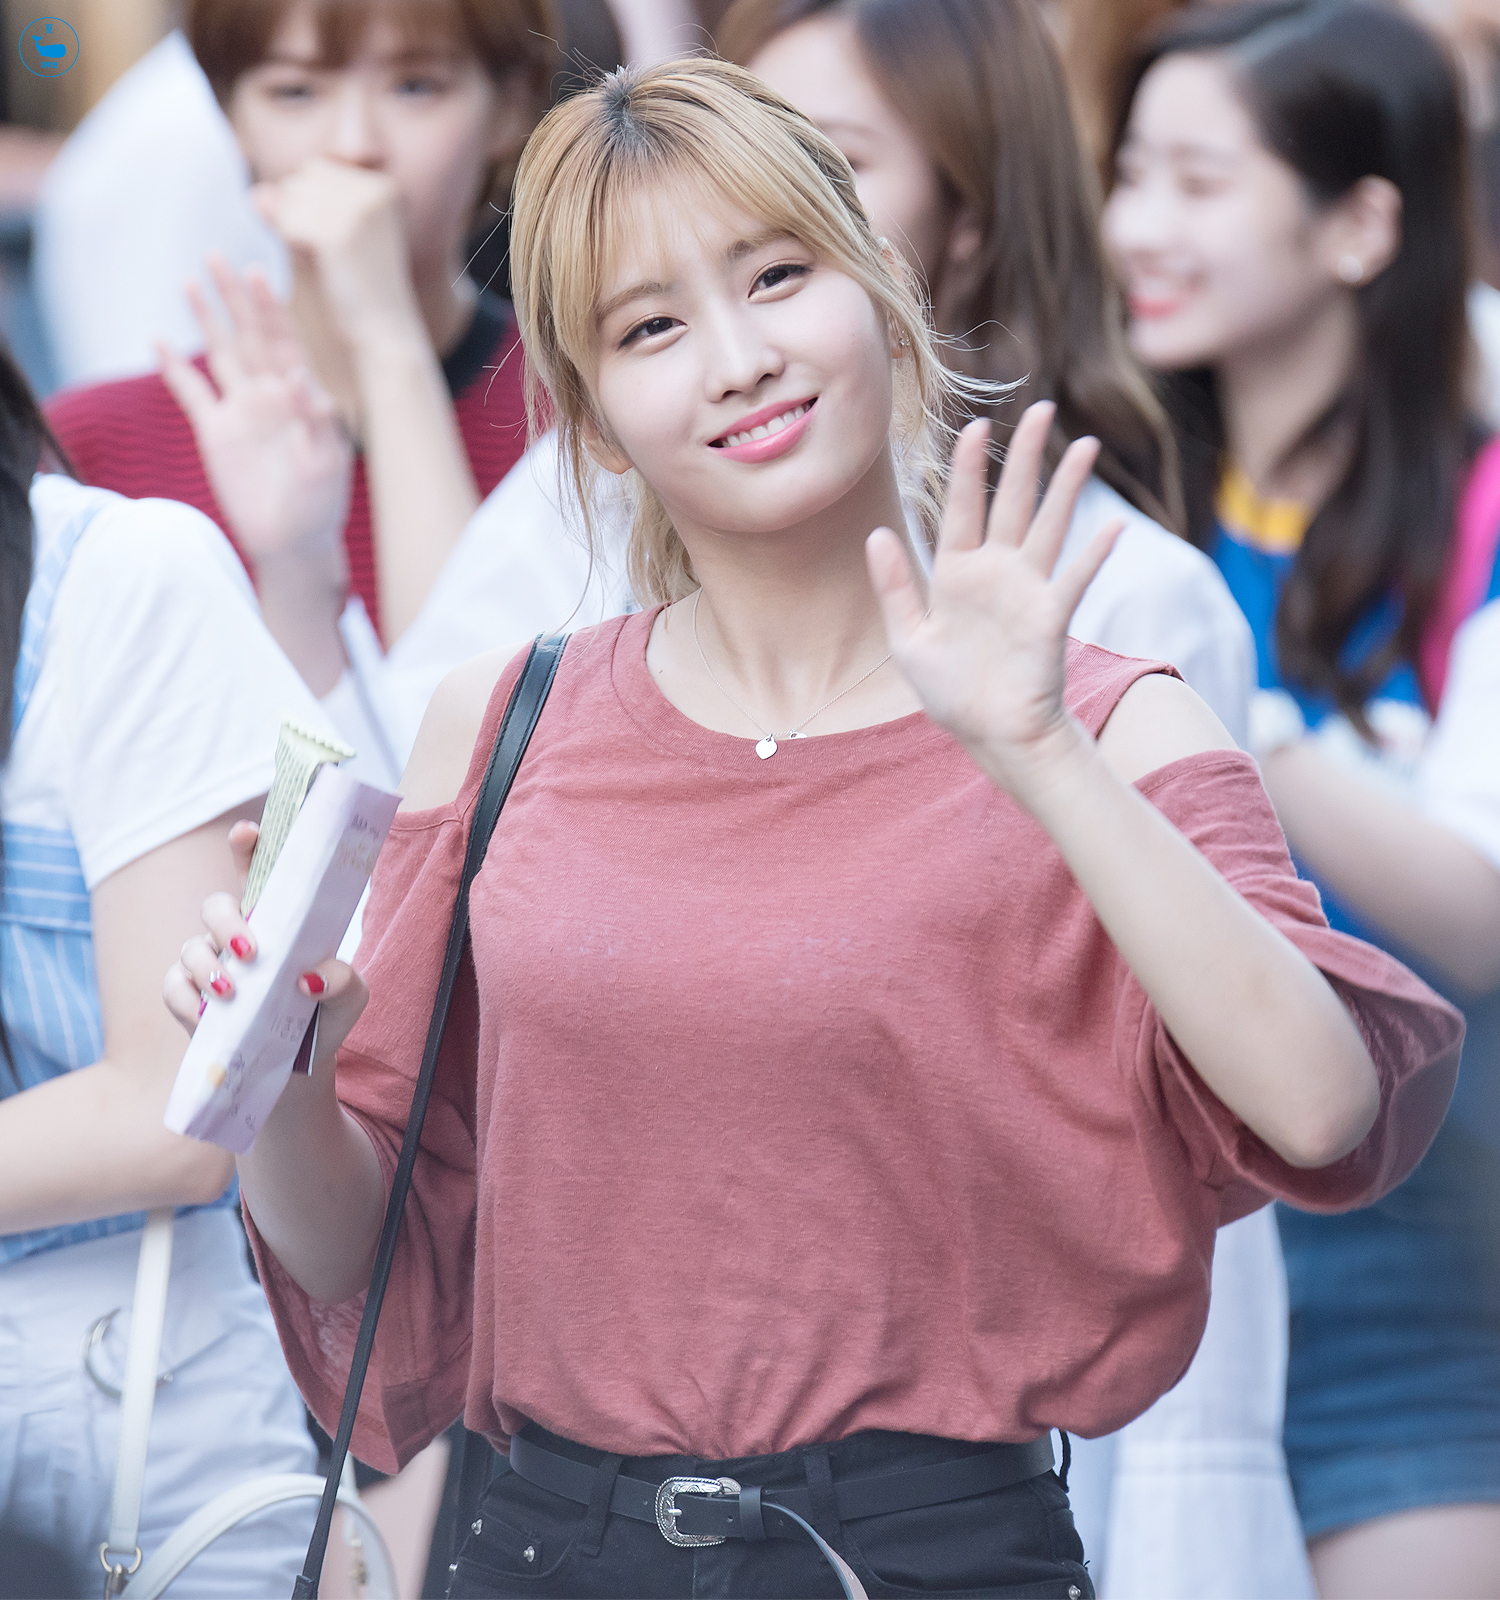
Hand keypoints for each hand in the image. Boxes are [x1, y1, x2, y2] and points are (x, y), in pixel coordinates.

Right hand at [159, 256, 351, 576]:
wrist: (293, 541)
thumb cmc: (321, 503)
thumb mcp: (328, 461)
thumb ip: (317, 420)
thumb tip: (299, 378)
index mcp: (300, 396)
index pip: (284, 341)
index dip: (272, 307)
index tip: (259, 272)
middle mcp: (269, 395)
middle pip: (249, 334)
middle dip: (234, 296)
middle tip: (217, 255)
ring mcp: (240, 411)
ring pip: (219, 353)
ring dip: (206, 320)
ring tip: (189, 281)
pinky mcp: (215, 433)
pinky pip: (190, 393)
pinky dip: (173, 369)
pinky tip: (156, 342)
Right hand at [162, 820, 368, 1072]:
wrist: (300, 1067)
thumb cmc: (325, 1016)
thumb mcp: (350, 997)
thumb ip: (343, 981)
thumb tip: (309, 978)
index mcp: (277, 919)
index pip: (257, 872)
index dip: (248, 846)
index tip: (247, 832)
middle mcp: (238, 934)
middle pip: (215, 906)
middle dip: (226, 922)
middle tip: (250, 951)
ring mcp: (210, 964)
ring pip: (191, 946)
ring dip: (207, 966)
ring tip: (231, 992)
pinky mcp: (189, 997)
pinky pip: (173, 985)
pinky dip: (187, 998)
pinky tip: (208, 1014)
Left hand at [253, 158, 422, 348]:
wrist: (383, 330)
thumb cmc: (357, 285)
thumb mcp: (331, 234)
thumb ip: (293, 205)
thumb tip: (256, 193)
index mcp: (381, 185)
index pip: (315, 171)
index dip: (311, 206)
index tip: (336, 240)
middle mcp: (373, 190)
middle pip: (300, 182)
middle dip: (300, 216)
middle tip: (330, 254)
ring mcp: (357, 210)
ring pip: (289, 200)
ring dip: (294, 231)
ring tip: (325, 260)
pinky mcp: (337, 234)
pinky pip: (287, 224)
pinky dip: (292, 245)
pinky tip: (318, 266)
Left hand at [867, 402, 1120, 803]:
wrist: (990, 734)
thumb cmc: (951, 693)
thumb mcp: (908, 640)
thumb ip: (894, 587)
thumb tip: (876, 533)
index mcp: (956, 575)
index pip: (963, 508)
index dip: (969, 467)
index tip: (977, 426)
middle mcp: (996, 574)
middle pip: (1012, 502)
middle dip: (1025, 456)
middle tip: (1039, 409)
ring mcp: (1027, 592)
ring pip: (1049, 526)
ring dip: (1067, 486)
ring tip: (1086, 445)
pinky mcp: (1050, 617)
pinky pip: (1074, 579)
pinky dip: (1093, 554)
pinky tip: (1112, 525)